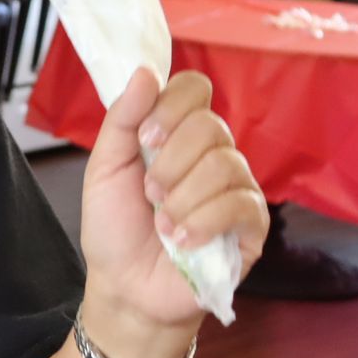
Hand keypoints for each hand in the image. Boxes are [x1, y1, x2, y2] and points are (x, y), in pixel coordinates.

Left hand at [80, 69, 268, 344]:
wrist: (125, 287)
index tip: (144, 137)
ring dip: (182, 197)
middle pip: (210, 125)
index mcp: (176, 135)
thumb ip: (122, 119)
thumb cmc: (115, 228)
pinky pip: (240, 204)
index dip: (172, 106)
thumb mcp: (104, 168)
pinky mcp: (253, 225)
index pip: (195, 89)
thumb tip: (145, 71)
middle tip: (149, 193)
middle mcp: (213, 154)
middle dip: (169, 161)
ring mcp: (237, 188)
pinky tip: (182, 241)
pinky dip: (202, 221)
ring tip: (162, 224)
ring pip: (224, 164)